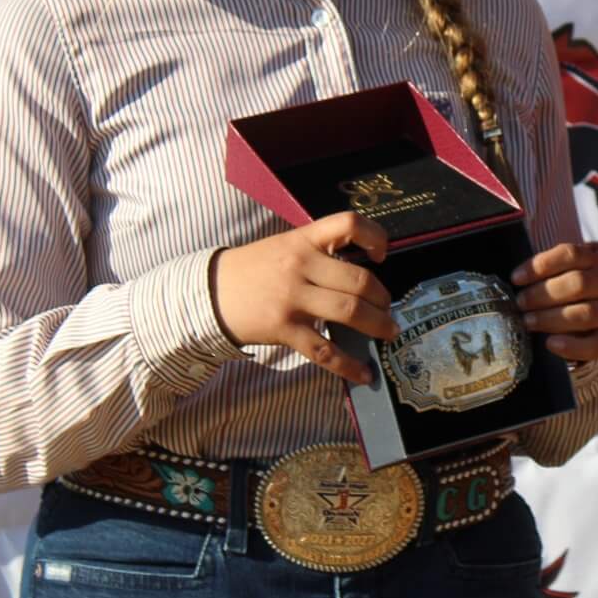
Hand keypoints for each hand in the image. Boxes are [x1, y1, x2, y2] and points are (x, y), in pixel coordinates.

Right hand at [210, 212, 392, 384]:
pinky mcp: (284, 328)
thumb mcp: (285, 246)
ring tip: (388, 331)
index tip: (380, 255)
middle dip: (382, 297)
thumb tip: (363, 269)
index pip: (348, 224)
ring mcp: (293, 298)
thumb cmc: (254, 269)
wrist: (209, 293)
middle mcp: (301, 265)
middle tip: (389, 307)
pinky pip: (324, 350)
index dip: (374, 236)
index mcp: (303, 240)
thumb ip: (319, 252)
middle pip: (358, 280)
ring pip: (349, 312)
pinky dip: (349, 365)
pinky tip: (364, 373)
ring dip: (378, 324)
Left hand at [512, 242, 597, 365]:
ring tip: (528, 322)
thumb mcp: (546, 277)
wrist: (569, 325)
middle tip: (520, 303)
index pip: (571, 254)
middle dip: (544, 294)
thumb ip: (535, 275)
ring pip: (586, 313)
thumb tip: (514, 279)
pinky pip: (594, 344)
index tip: (516, 279)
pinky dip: (571, 346)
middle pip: (579, 283)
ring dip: (552, 318)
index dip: (542, 265)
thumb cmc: (552, 295)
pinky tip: (550, 343)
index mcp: (588, 262)